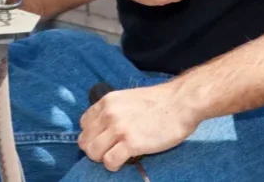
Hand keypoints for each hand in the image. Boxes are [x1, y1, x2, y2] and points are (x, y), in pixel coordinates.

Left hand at [77, 81, 198, 171]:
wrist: (180, 102)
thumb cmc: (160, 101)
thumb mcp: (129, 98)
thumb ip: (114, 110)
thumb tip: (106, 126)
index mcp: (108, 101)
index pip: (83, 123)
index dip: (92, 135)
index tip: (103, 139)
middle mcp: (109, 114)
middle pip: (85, 140)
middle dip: (95, 149)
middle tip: (109, 151)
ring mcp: (119, 128)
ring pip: (93, 152)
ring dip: (102, 158)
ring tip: (116, 157)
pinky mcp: (131, 143)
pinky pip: (109, 161)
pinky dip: (114, 165)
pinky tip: (124, 161)